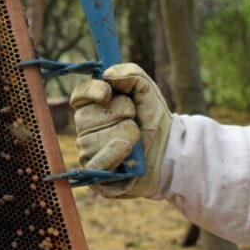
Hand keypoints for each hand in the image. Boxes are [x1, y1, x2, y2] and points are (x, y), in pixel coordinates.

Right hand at [69, 63, 171, 197]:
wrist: (171, 151)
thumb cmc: (154, 120)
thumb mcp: (147, 90)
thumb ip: (131, 74)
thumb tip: (107, 75)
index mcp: (94, 107)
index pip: (78, 96)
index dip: (89, 92)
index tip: (108, 92)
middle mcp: (86, 130)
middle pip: (84, 118)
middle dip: (115, 115)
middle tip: (134, 119)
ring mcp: (88, 152)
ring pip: (90, 141)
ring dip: (121, 135)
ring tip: (137, 138)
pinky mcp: (94, 174)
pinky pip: (93, 164)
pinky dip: (113, 155)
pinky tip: (128, 152)